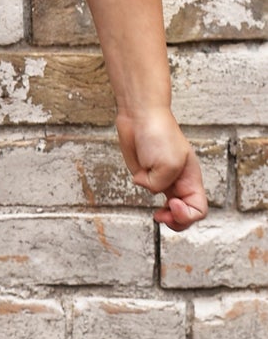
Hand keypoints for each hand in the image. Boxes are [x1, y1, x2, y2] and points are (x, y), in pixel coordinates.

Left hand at [117, 108, 206, 230]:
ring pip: (169, 208)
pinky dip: (144, 188)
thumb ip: (160, 185)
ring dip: (164, 213)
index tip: (171, 202)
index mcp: (191, 179)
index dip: (186, 214)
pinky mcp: (148, 174)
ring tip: (157, 213)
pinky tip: (141, 178)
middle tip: (161, 215)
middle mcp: (180, 182)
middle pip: (185, 214)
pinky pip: (150, 190)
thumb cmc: (158, 134)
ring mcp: (164, 179)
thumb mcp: (167, 164)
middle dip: (175, 221)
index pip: (199, 209)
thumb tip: (147, 187)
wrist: (140, 117)